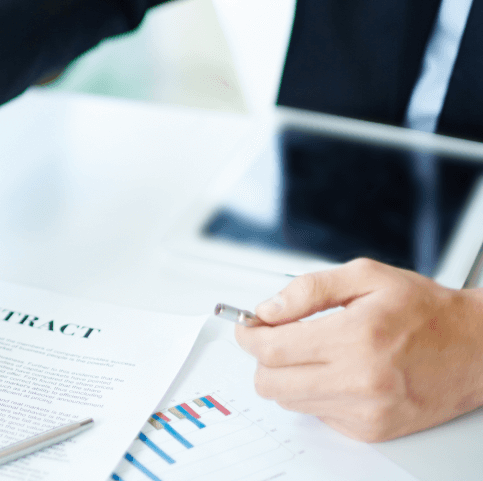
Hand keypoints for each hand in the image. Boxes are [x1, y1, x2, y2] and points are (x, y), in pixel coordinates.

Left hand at [235, 258, 482, 441]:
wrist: (476, 349)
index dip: (249, 336)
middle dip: (262, 359)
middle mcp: (360, 380)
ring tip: (313, 354)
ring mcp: (366, 411)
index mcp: (356, 337)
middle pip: (271, 382)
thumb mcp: (367, 277)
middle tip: (274, 340)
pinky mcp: (372, 430)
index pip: (272, 349)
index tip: (248, 327)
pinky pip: (319, 415)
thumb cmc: (426, 311)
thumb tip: (268, 309)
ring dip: (288, 377)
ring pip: (290, 401)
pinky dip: (317, 394)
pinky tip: (340, 373)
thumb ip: (309, 289)